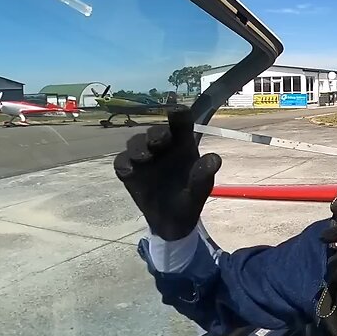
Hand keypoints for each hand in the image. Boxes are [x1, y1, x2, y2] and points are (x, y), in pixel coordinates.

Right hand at [113, 107, 220, 239]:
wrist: (172, 224)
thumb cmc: (189, 200)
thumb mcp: (199, 191)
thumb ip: (204, 175)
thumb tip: (214, 159)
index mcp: (183, 144)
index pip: (181, 122)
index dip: (178, 114)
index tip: (175, 112)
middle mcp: (162, 146)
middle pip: (156, 131)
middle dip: (155, 134)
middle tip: (157, 142)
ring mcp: (144, 157)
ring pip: (136, 143)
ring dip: (138, 147)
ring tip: (144, 157)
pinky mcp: (129, 171)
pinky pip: (122, 162)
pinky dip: (123, 164)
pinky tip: (128, 171)